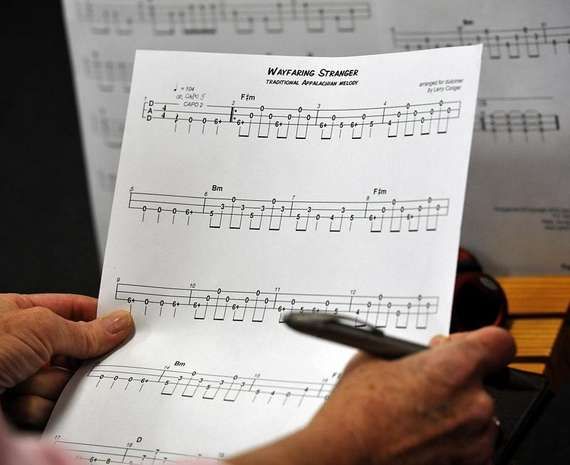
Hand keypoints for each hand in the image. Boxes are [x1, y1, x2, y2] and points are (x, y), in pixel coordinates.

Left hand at [0, 293, 133, 429]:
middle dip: (77, 359)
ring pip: (65, 382)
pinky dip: (36, 406)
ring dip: (47, 384)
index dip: (101, 317)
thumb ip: (82, 330)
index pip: (76, 311)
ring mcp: (24, 378)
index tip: (127, 324)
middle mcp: (26, 347)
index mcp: (24, 314)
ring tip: (22, 381)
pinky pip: (51, 408)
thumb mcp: (36, 328)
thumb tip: (119, 324)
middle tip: (78, 358)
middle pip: (78, 351)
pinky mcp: (22, 409)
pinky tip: (14, 400)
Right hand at [230, 327, 514, 464]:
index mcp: (455, 366)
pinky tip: (420, 433)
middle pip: (483, 379)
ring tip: (418, 413)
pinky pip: (472, 441)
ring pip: (478, 412)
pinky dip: (453, 436)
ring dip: (456, 409)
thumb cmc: (355, 412)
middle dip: (456, 377)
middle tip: (424, 383)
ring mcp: (475, 438)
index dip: (481, 341)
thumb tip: (420, 355)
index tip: (464, 346)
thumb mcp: (376, 357)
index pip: (500, 342)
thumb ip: (412, 352)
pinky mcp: (470, 464)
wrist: (344, 457)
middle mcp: (475, 402)